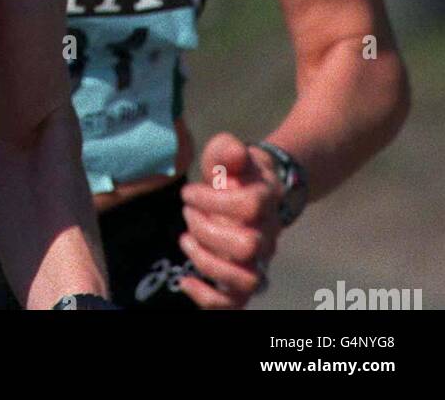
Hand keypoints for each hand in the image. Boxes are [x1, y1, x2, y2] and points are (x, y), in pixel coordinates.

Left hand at [176, 132, 282, 309]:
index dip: (214, 201)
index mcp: (266, 199)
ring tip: (185, 240)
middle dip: (208, 231)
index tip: (189, 192)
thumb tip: (233, 153)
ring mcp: (259, 260)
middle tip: (188, 213)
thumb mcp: (228, 152)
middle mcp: (268, 234)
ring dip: (207, 262)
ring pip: (246, 280)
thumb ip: (228, 149)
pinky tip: (184, 281)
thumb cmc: (234, 172)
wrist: (250, 191)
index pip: (249, 205)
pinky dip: (208, 299)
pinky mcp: (245, 277)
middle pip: (248, 246)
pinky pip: (235, 303)